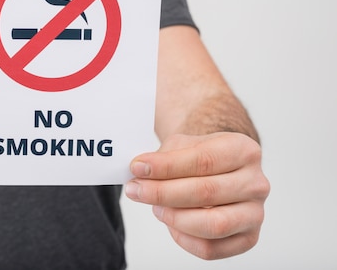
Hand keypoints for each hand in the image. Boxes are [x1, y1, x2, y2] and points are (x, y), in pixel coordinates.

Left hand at [125, 132, 269, 259]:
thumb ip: (163, 158)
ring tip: (156, 208)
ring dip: (175, 217)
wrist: (220, 168)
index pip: (203, 160)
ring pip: (213, 224)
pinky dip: (184, 238)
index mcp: (242, 150)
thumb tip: (140, 172)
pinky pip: (211, 249)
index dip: (166, 166)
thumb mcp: (182, 145)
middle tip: (136, 190)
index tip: (137, 168)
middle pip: (206, 192)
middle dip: (162, 193)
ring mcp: (255, 213)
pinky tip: (171, 222)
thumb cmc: (200, 156)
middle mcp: (256, 182)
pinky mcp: (248, 238)